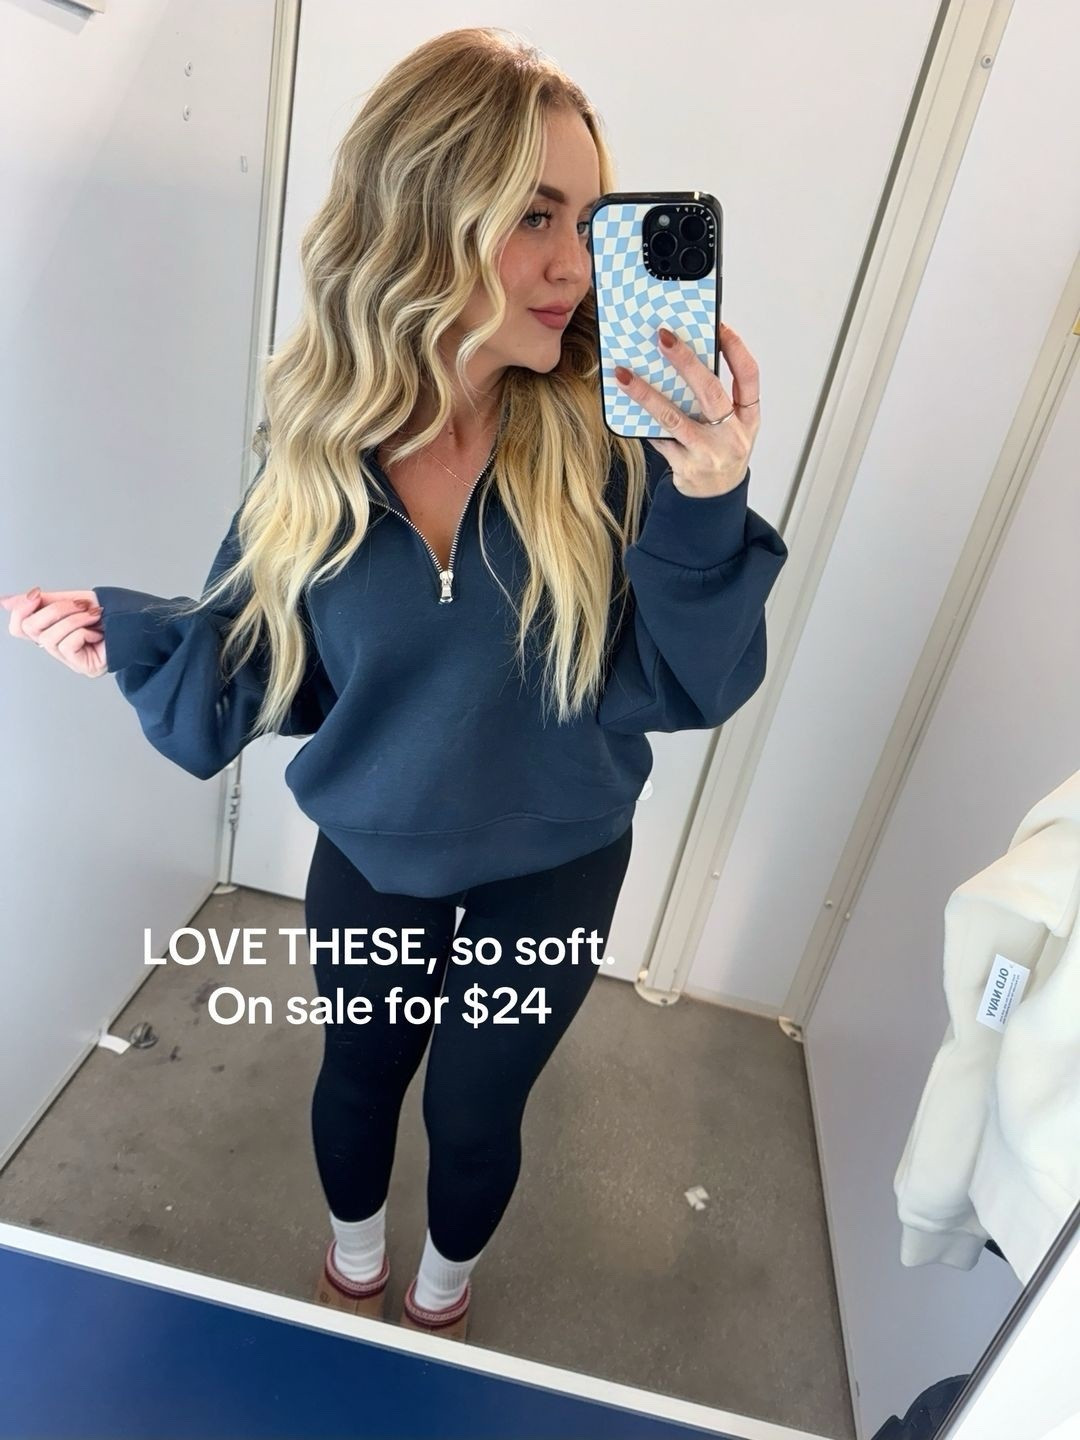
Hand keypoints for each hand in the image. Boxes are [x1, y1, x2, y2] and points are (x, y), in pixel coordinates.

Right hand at [1, 588, 106, 677]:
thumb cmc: (110, 612)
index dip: (21, 610)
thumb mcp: (72, 601)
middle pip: (29, 629)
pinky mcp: (85, 668)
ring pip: (48, 637)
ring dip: (73, 619)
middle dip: (54, 610)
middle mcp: (58, 649)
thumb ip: (43, 602)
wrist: (141, 620)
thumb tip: (5, 600)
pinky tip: (98, 634)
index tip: (37, 594)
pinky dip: (82, 632)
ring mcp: (71, 660)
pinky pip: (66, 645)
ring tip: (94, 616)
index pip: (19, 628)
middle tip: (80, 605)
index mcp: (52, 632)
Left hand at [613, 321, 760, 496]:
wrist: (716, 497)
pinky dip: (643, 421)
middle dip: (686, 361)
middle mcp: (732, 434)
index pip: (749, 376)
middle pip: (710, 391)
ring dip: (646, 394)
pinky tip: (625, 405)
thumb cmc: (723, 451)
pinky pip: (659, 438)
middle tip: (664, 337)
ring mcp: (708, 452)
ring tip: (624, 375)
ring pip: (674, 418)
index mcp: (748, 418)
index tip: (719, 326)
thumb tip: (685, 358)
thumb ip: (719, 397)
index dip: (736, 349)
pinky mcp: (685, 466)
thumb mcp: (733, 424)